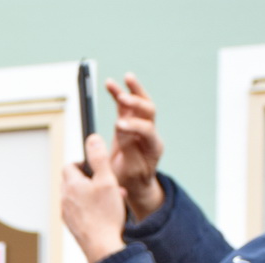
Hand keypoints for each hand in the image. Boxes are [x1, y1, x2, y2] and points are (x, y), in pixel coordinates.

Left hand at [62, 136, 127, 262]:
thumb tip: (92, 139)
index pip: (69, 165)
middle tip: (106, 183)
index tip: (96, 168)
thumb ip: (99, 158)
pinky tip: (106, 213)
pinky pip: (79, 211)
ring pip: (77, 196)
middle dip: (89, 179)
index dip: (82, 163)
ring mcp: (66, 214)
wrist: (101, 247)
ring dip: (92, 194)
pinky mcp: (72, 226)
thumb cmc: (105, 215)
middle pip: (72, 181)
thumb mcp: (107, 180)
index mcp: (71, 185)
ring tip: (111, 199)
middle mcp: (64, 199)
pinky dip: (91, 208)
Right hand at [106, 73, 163, 219]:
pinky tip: (110, 84)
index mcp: (154, 147)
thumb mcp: (129, 170)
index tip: (118, 125)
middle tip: (123, 99)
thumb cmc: (131, 179)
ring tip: (125, 78)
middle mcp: (151, 133)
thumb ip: (127, 148)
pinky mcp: (130, 123)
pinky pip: (126, 106)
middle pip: (149, 111)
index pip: (147, 130)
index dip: (133, 126)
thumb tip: (120, 126)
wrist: (134, 183)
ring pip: (141, 103)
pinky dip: (119, 93)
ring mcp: (141, 126)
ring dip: (133, 90)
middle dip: (136, 103)